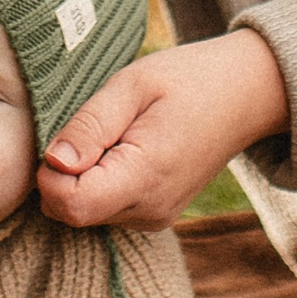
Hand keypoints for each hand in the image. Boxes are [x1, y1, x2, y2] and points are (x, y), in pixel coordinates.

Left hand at [37, 30, 290, 231]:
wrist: (246, 94)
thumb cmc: (189, 80)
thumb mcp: (133, 85)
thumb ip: (91, 125)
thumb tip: (53, 162)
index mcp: (146, 176)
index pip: (71, 205)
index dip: (50, 175)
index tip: (67, 138)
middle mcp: (150, 209)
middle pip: (71, 212)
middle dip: (63, 176)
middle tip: (94, 130)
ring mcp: (155, 217)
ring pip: (85, 212)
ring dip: (83, 177)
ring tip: (116, 135)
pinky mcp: (155, 216)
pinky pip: (105, 209)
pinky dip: (100, 182)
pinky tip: (124, 150)